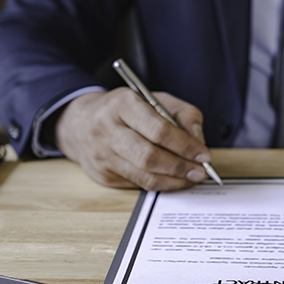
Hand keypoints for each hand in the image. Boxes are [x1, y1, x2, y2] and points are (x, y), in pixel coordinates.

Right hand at [53, 88, 211, 190]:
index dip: (185, 145)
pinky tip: (173, 179)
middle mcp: (107, 130)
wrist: (80, 123)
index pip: (158, 130)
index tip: (203, 154)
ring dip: (174, 180)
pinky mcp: (102, 175)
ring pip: (144, 176)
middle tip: (200, 172)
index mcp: (123, 104)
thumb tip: (198, 141)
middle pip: (149, 157)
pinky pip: (137, 185)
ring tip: (191, 178)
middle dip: (180, 167)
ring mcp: (102, 155)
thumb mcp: (156, 99)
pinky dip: (160, 184)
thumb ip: (183, 114)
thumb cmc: (125, 110)